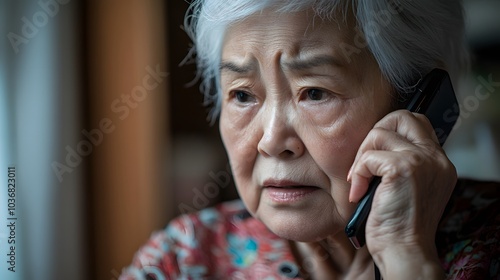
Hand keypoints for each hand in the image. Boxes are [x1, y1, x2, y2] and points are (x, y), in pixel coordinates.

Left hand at [347, 110, 456, 278]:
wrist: (404, 251)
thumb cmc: (399, 226)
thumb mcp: (409, 189)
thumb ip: (403, 164)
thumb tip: (374, 145)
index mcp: (439, 162)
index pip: (416, 123)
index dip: (389, 132)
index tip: (373, 156)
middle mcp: (436, 158)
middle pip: (401, 116)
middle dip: (374, 134)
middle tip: (365, 163)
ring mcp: (422, 161)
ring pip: (379, 133)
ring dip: (361, 158)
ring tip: (360, 182)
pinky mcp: (404, 168)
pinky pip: (368, 157)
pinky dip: (358, 174)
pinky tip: (359, 192)